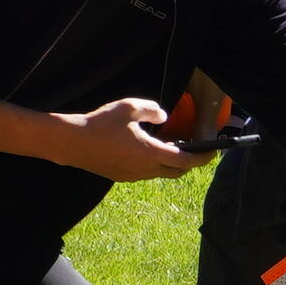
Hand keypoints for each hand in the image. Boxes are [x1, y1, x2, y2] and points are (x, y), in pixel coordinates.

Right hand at [51, 96, 208, 181]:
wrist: (71, 143)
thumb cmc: (100, 123)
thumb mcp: (128, 107)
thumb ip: (152, 110)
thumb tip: (164, 117)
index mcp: (150, 154)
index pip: (186, 161)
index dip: (203, 158)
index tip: (213, 152)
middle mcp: (145, 170)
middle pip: (177, 172)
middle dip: (190, 163)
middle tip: (197, 150)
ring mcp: (133, 176)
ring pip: (160, 173)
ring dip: (171, 163)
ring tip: (173, 146)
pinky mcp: (121, 177)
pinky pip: (146, 173)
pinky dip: (155, 164)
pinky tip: (149, 150)